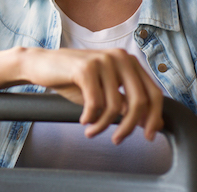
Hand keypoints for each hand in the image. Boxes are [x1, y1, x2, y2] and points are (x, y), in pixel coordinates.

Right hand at [21, 47, 163, 143]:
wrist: (42, 65)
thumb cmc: (73, 79)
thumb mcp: (105, 92)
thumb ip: (127, 103)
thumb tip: (155, 124)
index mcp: (128, 61)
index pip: (154, 92)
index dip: (154, 117)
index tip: (148, 136)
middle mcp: (120, 57)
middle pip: (140, 101)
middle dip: (129, 126)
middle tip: (117, 139)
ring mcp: (103, 60)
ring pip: (115, 106)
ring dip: (103, 125)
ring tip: (92, 130)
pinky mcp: (86, 68)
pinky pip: (96, 104)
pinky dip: (90, 118)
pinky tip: (83, 120)